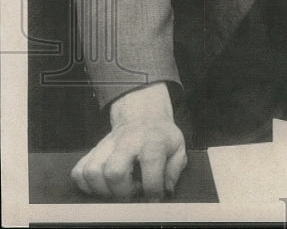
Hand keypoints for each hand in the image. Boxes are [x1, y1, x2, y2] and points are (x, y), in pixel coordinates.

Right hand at [70, 82, 185, 200]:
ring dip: (103, 190)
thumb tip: (166, 192)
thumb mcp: (178, 148)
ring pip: (92, 172)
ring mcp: (106, 145)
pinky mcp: (92, 151)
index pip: (150, 162)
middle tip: (133, 193)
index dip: (152, 187)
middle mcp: (127, 142)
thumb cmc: (160, 136)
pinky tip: (103, 186)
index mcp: (152, 140)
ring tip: (118, 190)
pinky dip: (87, 185)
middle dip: (123, 192)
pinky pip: (79, 172)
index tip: (154, 199)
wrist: (142, 116)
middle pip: (114, 171)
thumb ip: (174, 171)